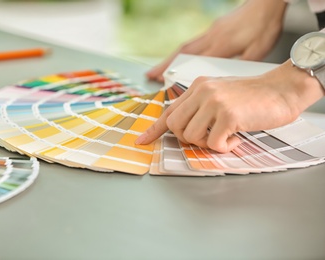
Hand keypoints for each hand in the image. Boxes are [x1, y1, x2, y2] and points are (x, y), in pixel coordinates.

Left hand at [136, 60, 323, 152]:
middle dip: (189, 139)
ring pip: (191, 137)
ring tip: (225, 135)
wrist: (281, 89)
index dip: (153, 129)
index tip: (141, 141)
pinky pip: (214, 143)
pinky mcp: (227, 114)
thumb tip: (185, 129)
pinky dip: (224, 147)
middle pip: (176, 127)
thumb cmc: (252, 97)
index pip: (169, 111)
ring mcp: (214, 102)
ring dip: (208, 143)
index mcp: (198, 87)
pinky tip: (236, 137)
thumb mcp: (220, 95)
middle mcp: (202, 92)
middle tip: (209, 137)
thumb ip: (201, 107)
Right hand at [146, 0, 286, 81]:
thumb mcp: (257, 51)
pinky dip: (183, 52)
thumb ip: (239, 66)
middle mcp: (211, 38)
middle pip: (182, 53)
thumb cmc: (265, 26)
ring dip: (170, 59)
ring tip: (159, 69)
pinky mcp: (214, 29)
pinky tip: (180, 58)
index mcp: (220, 45)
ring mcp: (211, 32)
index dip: (173, 72)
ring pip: (185, 47)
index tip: (158, 80)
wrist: (268, 2)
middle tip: (149, 76)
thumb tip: (225, 81)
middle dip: (164, 66)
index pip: (191, 61)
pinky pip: (194, 43)